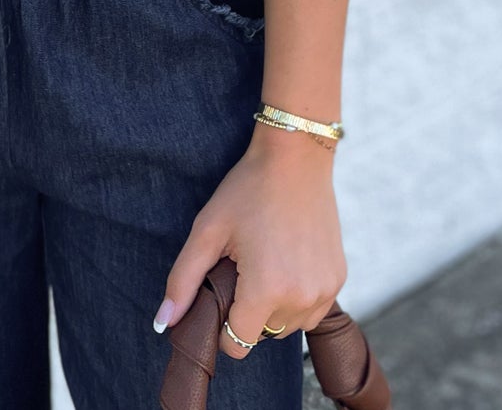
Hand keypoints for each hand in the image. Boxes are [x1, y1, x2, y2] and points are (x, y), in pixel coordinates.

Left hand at [154, 134, 345, 355]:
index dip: (222, 326)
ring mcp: (325, 290)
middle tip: (243, 267)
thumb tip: (163, 323)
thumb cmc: (247, 189)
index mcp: (266, 290)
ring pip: (288, 326)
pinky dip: (296, 298)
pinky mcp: (338, 279)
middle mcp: (301, 298)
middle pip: (262, 335)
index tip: (221, 294)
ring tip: (265, 262)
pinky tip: (287, 262)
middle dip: (248, 311)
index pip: (238, 344)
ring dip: (274, 308)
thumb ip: (183, 281)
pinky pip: (311, 311)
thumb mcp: (208, 230)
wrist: (296, 157)